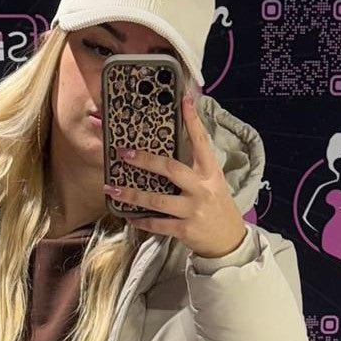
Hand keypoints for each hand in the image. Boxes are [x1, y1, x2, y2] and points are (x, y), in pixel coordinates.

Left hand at [103, 94, 246, 258]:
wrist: (229, 241)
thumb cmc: (217, 208)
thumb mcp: (213, 183)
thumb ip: (195, 169)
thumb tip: (168, 154)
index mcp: (210, 173)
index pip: (202, 142)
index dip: (193, 121)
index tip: (184, 100)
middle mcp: (202, 188)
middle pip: (171, 169)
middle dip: (145, 160)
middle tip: (124, 153)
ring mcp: (193, 209)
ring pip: (157, 200)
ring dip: (131, 194)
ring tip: (111, 189)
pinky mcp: (185, 229)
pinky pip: (157, 224)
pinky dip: (141, 221)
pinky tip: (128, 216)